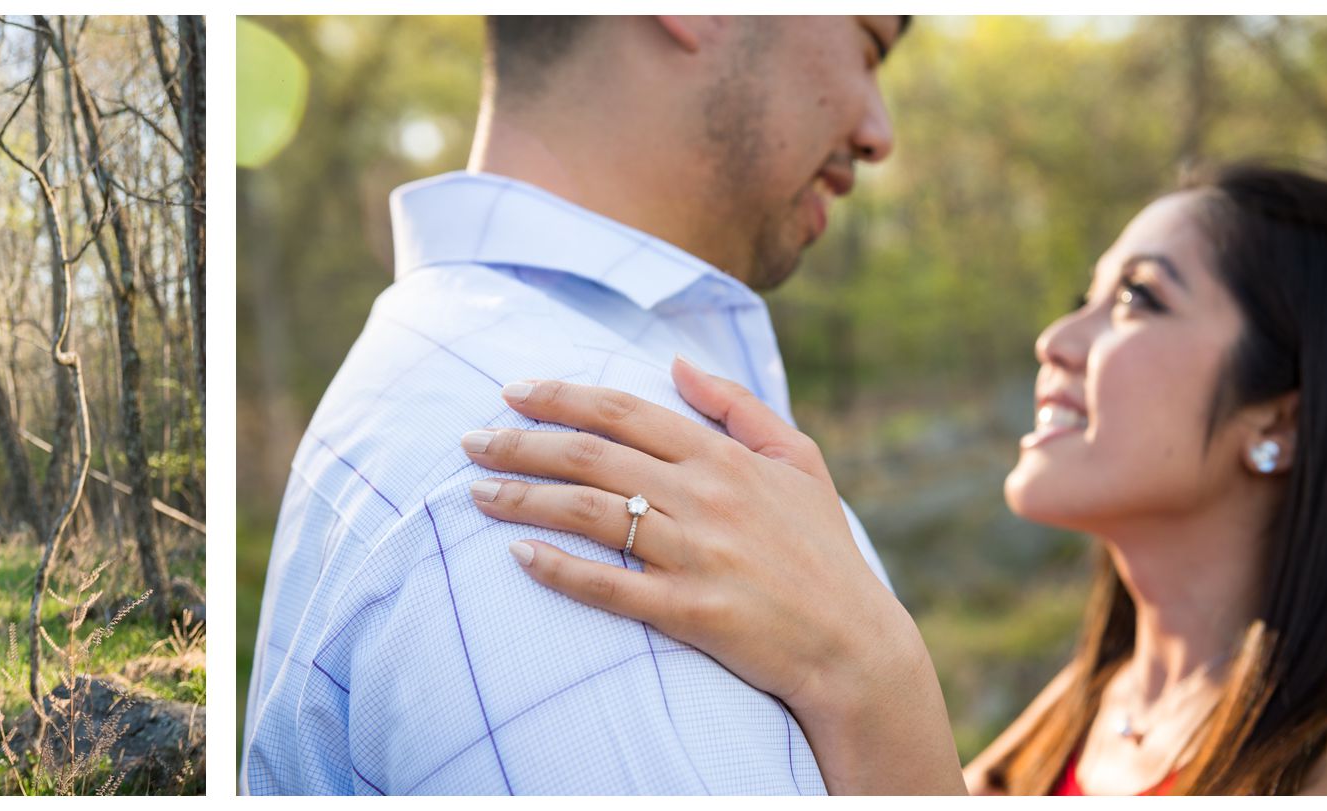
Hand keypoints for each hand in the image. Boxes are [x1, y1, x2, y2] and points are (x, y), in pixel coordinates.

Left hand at [461, 357, 923, 717]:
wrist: (856, 646)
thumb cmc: (822, 553)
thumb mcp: (800, 463)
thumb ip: (738, 408)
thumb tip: (678, 363)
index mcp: (723, 459)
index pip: (623, 412)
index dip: (561, 397)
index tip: (511, 391)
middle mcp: (705, 499)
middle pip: (592, 456)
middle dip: (521, 443)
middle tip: (470, 442)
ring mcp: (697, 555)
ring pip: (590, 513)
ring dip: (524, 498)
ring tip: (476, 493)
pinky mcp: (691, 611)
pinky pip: (611, 586)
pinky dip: (560, 570)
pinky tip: (518, 557)